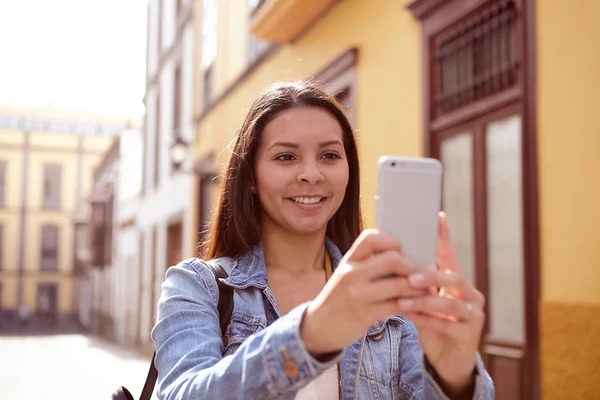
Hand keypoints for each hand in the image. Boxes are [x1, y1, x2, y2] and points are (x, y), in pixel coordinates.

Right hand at [300, 229, 427, 355]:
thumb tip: (401, 256)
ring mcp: (358, 294)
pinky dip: (411, 305)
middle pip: (392, 259)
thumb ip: (366, 264)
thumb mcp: (346, 275)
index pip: (371, 238)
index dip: (392, 240)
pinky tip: (416, 306)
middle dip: (413, 266)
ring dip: (418, 288)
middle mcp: (352, 274)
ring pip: (399, 284)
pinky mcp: (365, 315)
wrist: (317, 326)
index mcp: (348, 260)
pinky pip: (396, 306)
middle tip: (424, 274)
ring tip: (428, 291)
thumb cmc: (338, 298)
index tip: (403, 250)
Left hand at [398, 212, 484, 395]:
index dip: (444, 238)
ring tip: (405, 300)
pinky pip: (448, 325)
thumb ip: (415, 283)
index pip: (450, 256)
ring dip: (426, 300)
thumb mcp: (423, 301)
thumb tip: (392, 259)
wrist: (447, 360)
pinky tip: (412, 316)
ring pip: (452, 302)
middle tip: (411, 277)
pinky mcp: (469, 335)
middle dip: (432, 276)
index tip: (437, 217)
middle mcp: (470, 295)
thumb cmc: (433, 324)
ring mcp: (473, 315)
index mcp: (457, 282)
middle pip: (455, 278)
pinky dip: (428, 320)